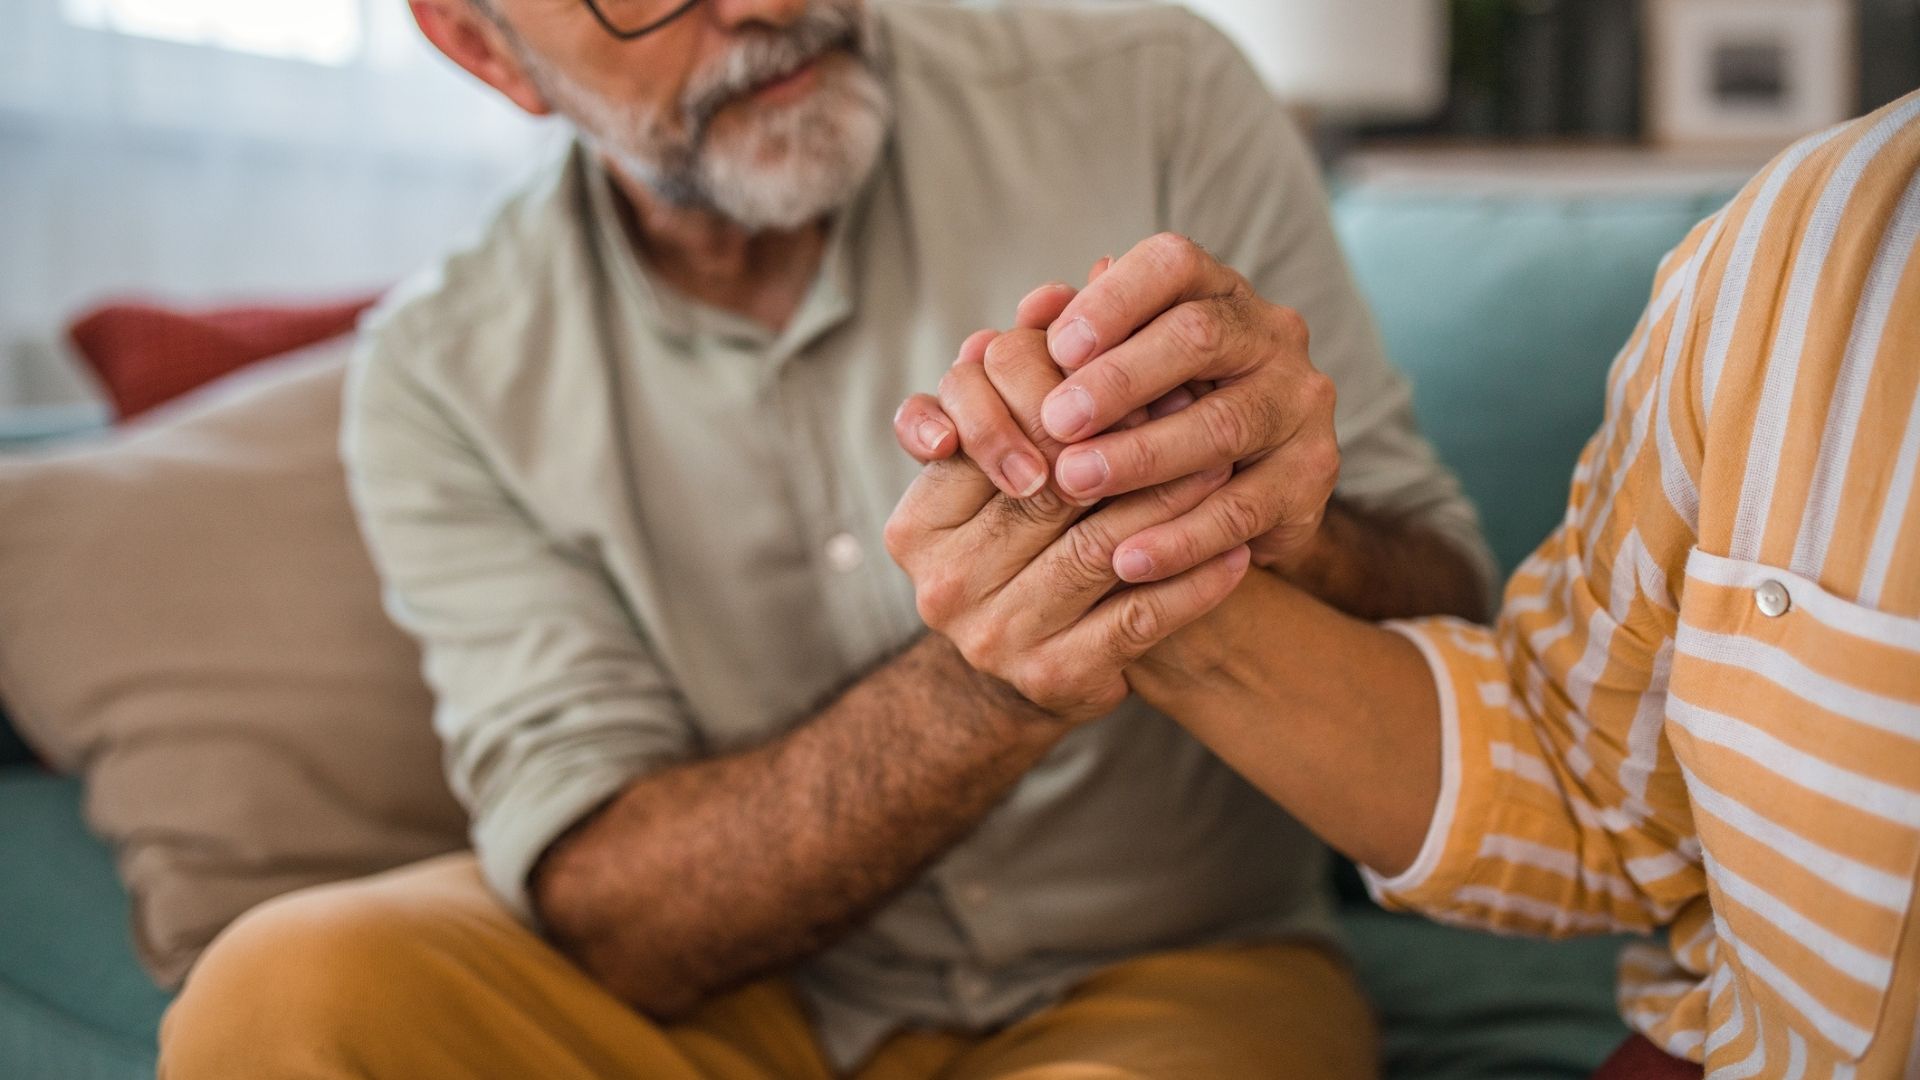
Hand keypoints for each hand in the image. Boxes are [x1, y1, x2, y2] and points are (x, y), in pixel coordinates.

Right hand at [884, 328, 1252, 725]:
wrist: (1039, 667)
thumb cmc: (1030, 541)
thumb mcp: (1015, 463)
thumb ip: (1038, 384)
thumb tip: (1090, 276)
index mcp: (915, 522)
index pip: (995, 440)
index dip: (1074, 401)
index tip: (1145, 369)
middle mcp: (940, 585)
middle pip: (1052, 492)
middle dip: (1133, 444)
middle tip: (1205, 405)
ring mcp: (990, 640)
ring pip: (1102, 549)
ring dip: (1175, 504)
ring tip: (1231, 466)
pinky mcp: (1050, 680)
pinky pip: (1140, 618)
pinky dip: (1195, 583)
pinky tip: (1239, 552)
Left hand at [895, 235, 1339, 585]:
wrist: (1240, 496)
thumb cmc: (1149, 417)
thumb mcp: (1105, 375)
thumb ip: (1062, 346)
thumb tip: (1018, 317)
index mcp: (1216, 291)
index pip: (1173, 263)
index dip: (1114, 299)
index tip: (1055, 344)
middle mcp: (1270, 335)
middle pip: (1201, 336)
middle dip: (1121, 379)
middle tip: (1055, 420)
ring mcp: (1299, 404)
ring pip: (1225, 422)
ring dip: (1144, 455)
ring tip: (1075, 482)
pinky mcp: (1313, 479)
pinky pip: (1247, 508)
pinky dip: (1182, 536)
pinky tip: (1126, 558)